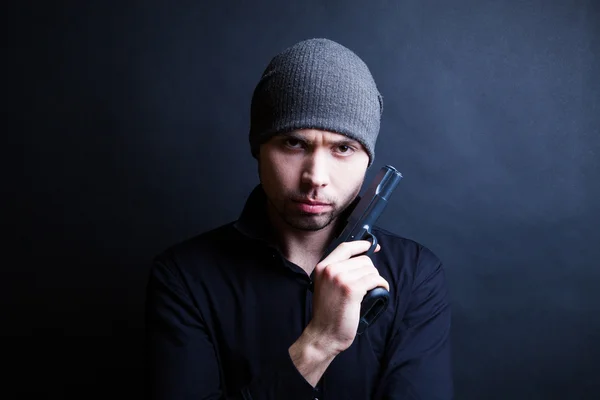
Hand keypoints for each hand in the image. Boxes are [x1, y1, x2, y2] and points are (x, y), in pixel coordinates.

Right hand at [306, 240, 388, 356]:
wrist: (324, 334)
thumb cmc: (327, 314)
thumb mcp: (325, 286)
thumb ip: (336, 271)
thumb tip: (361, 259)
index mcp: (322, 267)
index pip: (345, 247)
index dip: (361, 245)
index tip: (372, 246)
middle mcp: (330, 270)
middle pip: (362, 259)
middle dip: (370, 271)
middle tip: (368, 284)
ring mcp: (340, 279)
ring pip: (371, 270)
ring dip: (376, 280)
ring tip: (371, 290)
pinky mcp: (352, 290)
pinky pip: (375, 280)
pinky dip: (382, 285)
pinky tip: (381, 291)